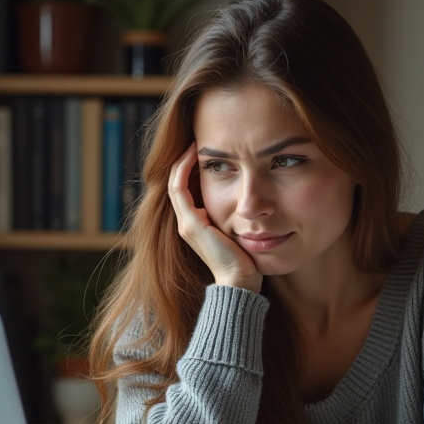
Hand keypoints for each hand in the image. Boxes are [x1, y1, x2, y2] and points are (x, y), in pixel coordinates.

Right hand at [167, 144, 262, 292]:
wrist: (240, 282)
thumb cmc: (245, 260)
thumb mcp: (238, 231)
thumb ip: (234, 215)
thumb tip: (248, 199)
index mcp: (195, 225)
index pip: (184, 189)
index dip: (189, 168)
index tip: (202, 150)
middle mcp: (186, 224)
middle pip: (176, 184)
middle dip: (184, 161)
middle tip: (196, 141)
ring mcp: (186, 224)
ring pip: (175, 183)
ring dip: (183, 161)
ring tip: (194, 143)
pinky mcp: (191, 225)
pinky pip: (180, 189)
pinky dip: (185, 169)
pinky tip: (196, 154)